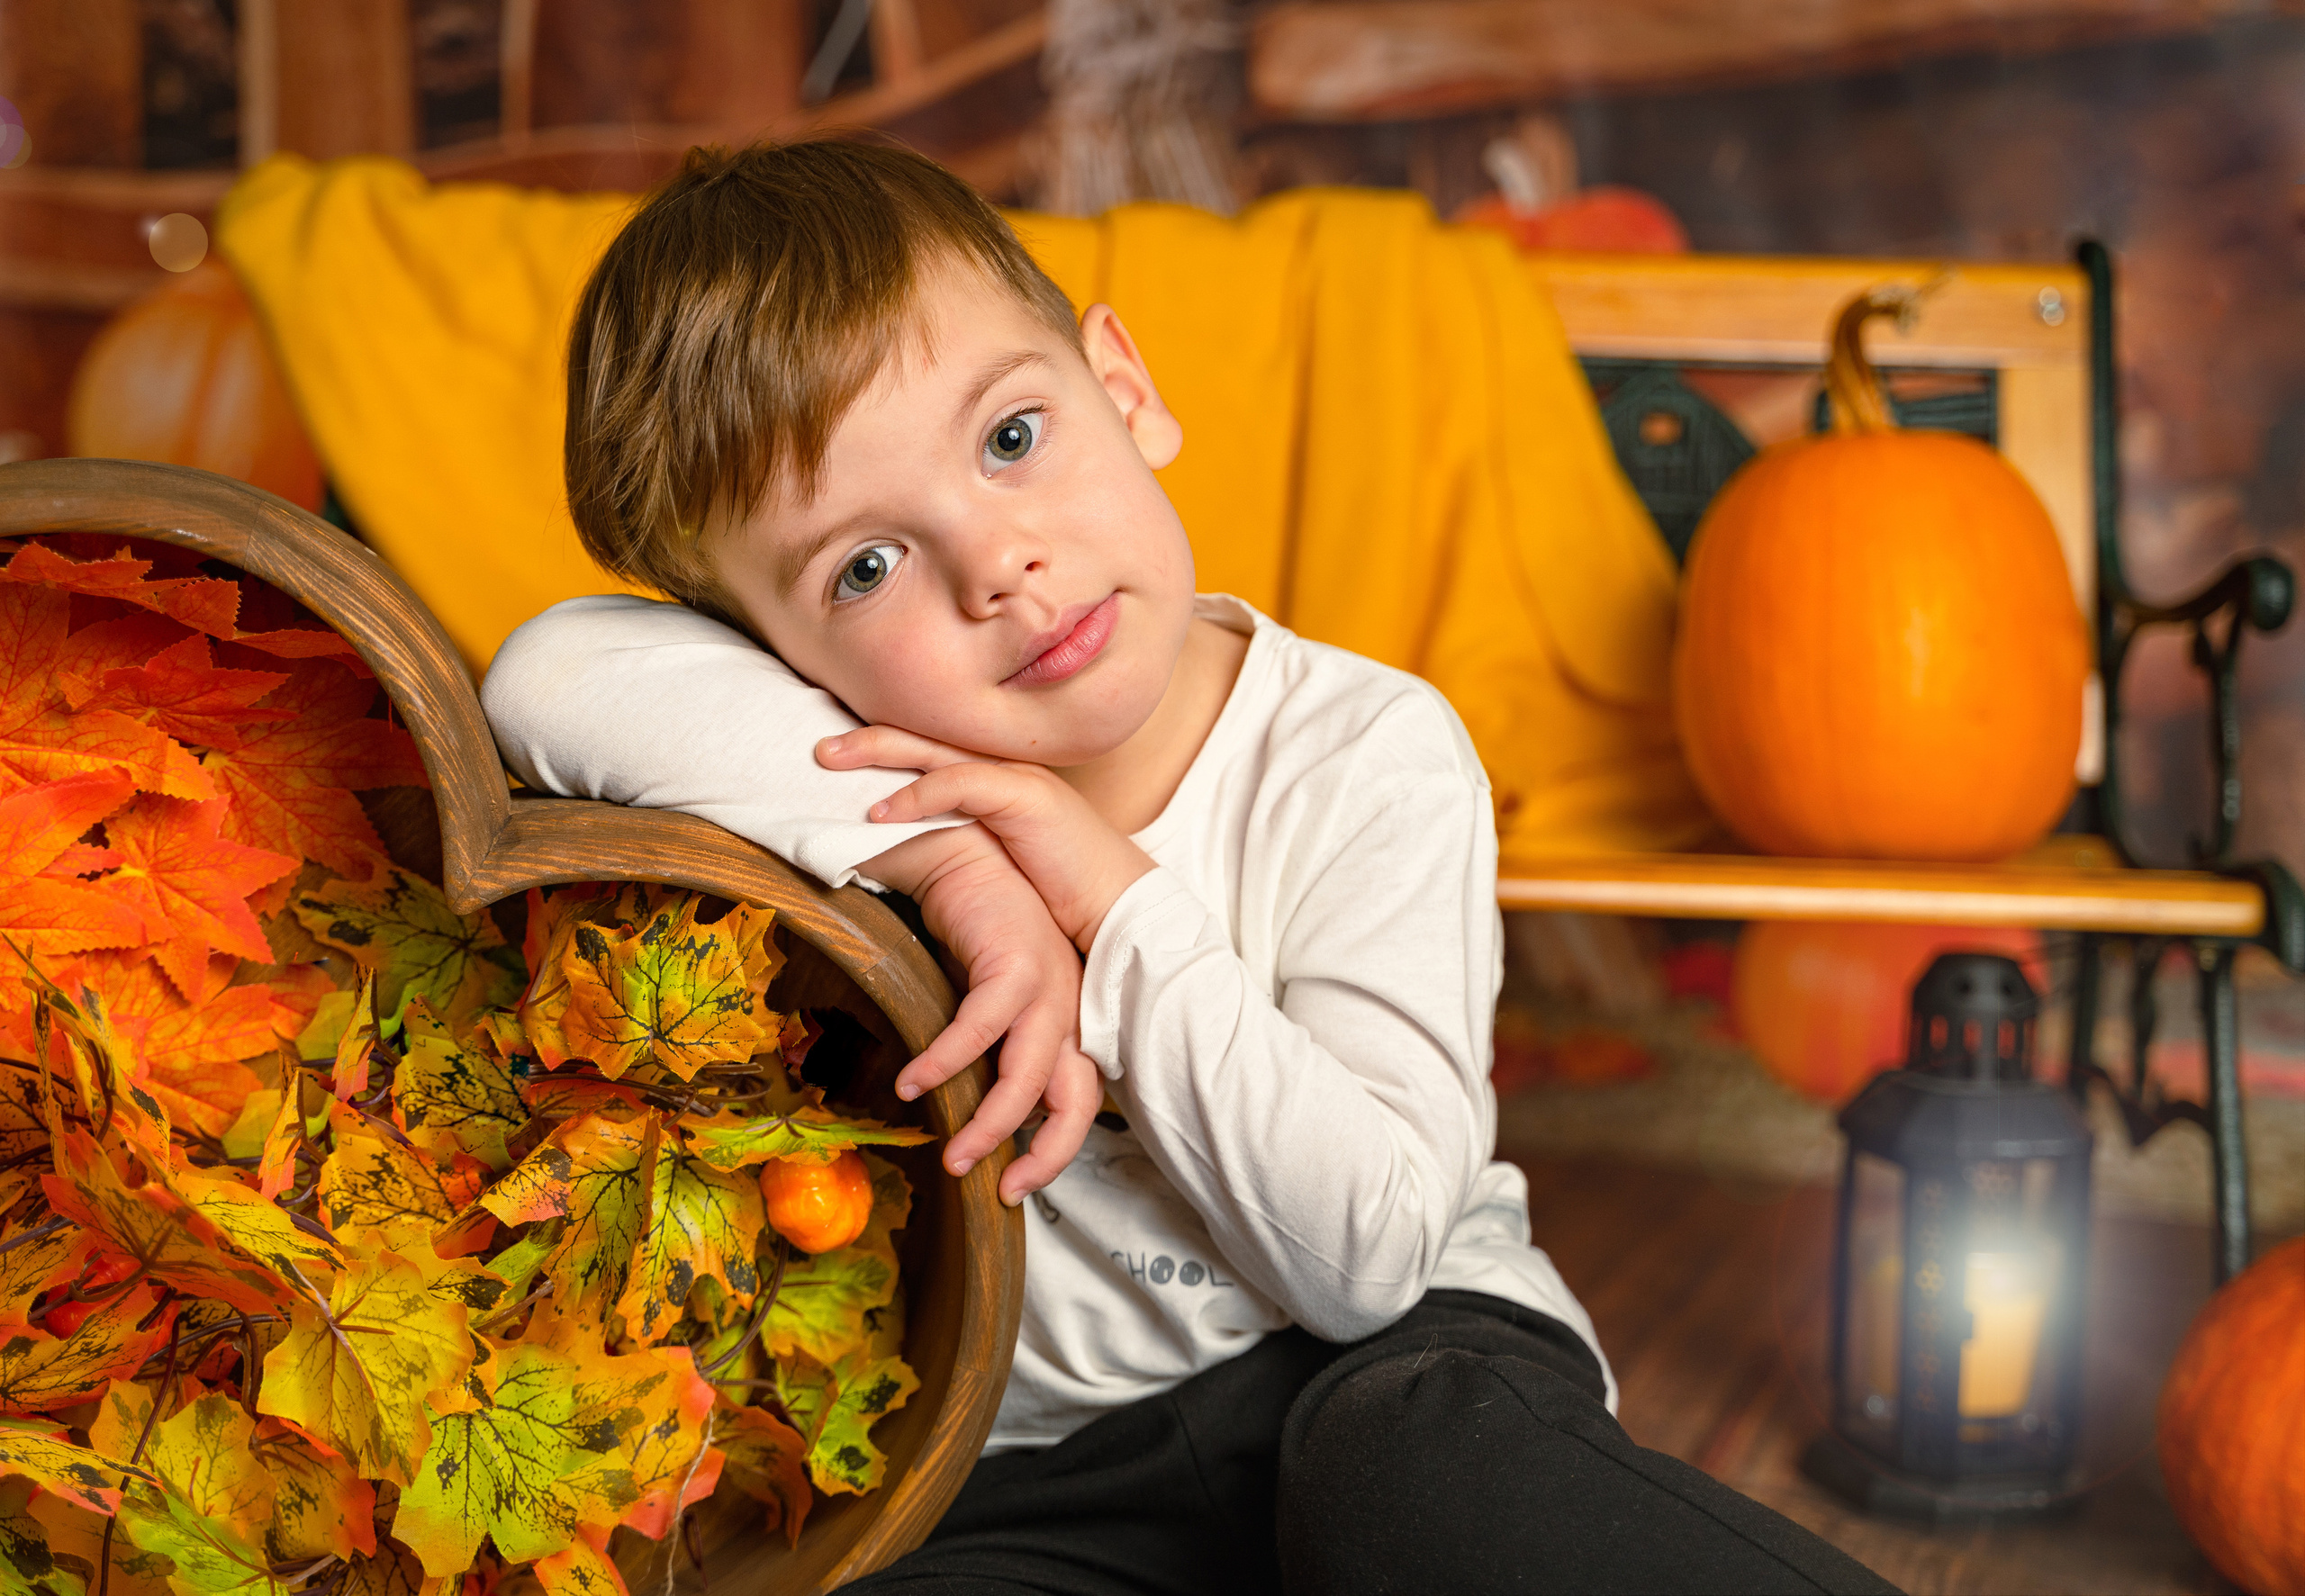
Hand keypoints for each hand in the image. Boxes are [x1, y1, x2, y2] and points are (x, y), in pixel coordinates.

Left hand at [824, 727, 1154, 952]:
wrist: (1121, 905)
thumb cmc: (1064, 894)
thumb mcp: (1001, 864)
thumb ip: (961, 849)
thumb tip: (909, 860)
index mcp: (997, 782)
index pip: (932, 752)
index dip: (885, 747)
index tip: (841, 755)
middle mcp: (1003, 769)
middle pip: (923, 738)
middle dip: (867, 739)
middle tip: (818, 747)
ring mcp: (1015, 778)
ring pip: (933, 750)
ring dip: (877, 753)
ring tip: (830, 762)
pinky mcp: (1024, 797)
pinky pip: (958, 783)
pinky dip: (915, 794)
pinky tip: (879, 810)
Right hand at [856, 823, 1101, 1202]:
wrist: (957, 848)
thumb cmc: (966, 926)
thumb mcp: (978, 1000)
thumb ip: (980, 1049)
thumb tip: (953, 1110)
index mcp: (1065, 1015)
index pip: (1078, 1098)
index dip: (1054, 1149)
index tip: (1015, 1186)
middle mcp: (1068, 1003)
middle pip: (1072, 1099)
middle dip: (1042, 1153)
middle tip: (999, 1189)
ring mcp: (1048, 981)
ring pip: (1028, 1074)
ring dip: (989, 1122)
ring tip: (952, 1155)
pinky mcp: (1015, 958)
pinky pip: (981, 1027)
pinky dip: (947, 1062)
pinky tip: (914, 1084)